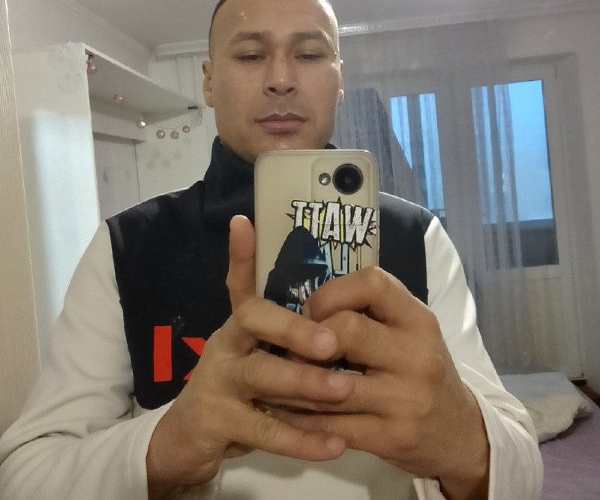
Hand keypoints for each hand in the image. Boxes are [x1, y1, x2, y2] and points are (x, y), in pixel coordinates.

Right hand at [146, 215, 354, 497]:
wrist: (189, 439)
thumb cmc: (237, 390)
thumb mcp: (257, 357)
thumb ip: (285, 337)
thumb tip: (335, 316)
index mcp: (238, 326)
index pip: (240, 284)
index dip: (241, 255)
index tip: (244, 222)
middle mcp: (225, 344)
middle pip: (254, 322)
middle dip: (294, 330)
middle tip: (331, 342)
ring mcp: (217, 381)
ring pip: (261, 375)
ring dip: (304, 382)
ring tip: (343, 389)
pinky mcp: (216, 421)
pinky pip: (264, 429)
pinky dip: (301, 438)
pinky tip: (335, 443)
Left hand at [274, 267, 489, 499]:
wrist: (460, 435)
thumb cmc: (422, 372)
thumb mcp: (410, 333)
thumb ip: (370, 315)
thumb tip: (305, 306)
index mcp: (418, 319)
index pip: (372, 284)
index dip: (331, 293)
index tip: (312, 311)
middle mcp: (418, 354)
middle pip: (348, 330)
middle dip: (308, 339)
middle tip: (292, 350)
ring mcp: (407, 399)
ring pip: (331, 385)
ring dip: (292, 383)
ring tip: (273, 379)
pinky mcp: (393, 438)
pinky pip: (331, 426)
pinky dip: (299, 420)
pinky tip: (281, 413)